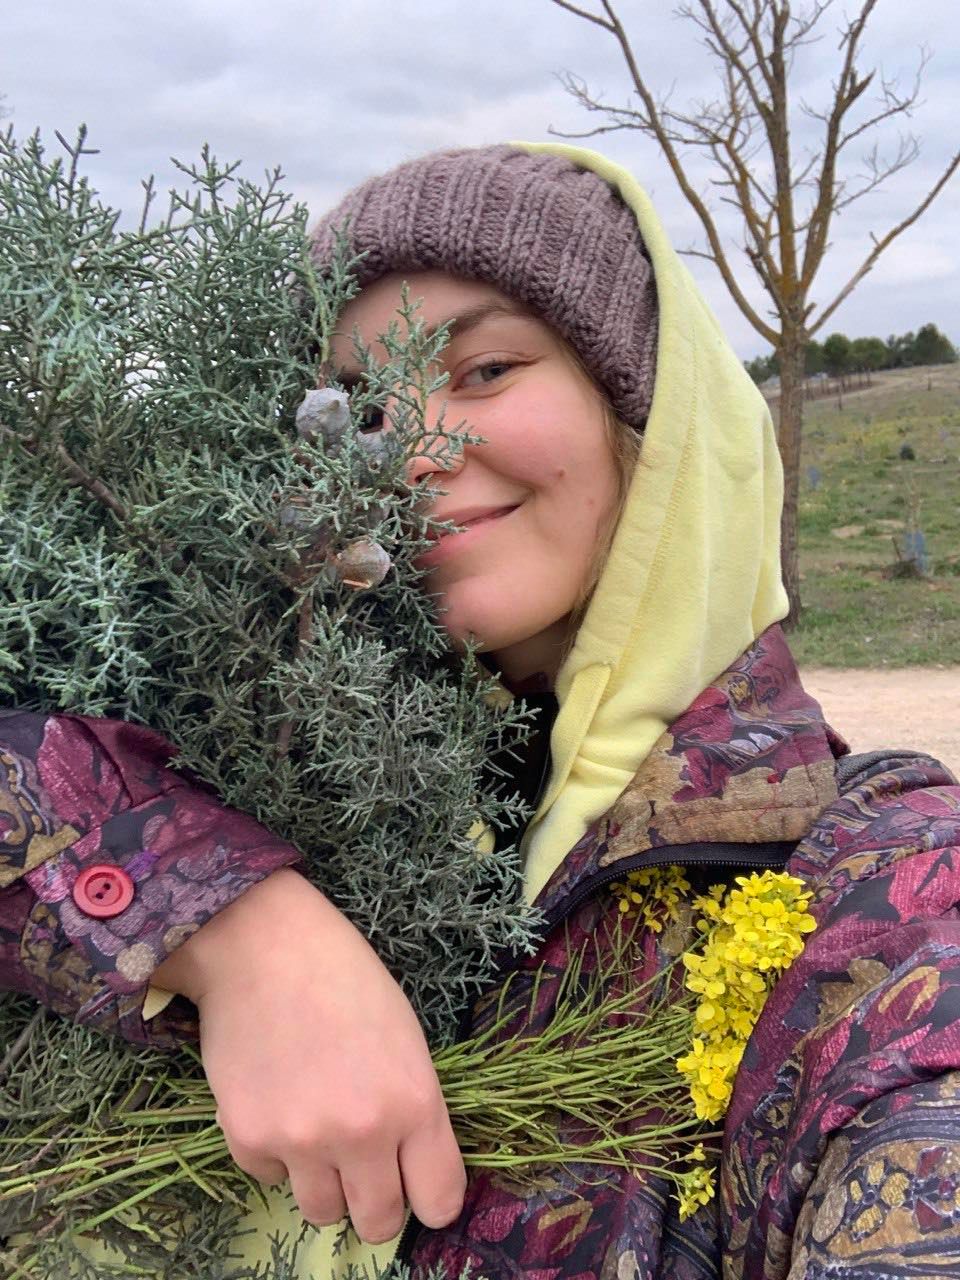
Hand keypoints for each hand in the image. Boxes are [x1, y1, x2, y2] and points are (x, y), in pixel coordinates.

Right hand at [153, 868, 465, 1242]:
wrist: (261, 944)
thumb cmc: (344, 977)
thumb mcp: (405, 1037)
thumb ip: (412, 1107)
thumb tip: (411, 1168)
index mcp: (414, 1101)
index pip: (440, 1200)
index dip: (431, 1198)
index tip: (419, 1188)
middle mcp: (362, 1133)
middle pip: (378, 1222)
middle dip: (376, 1201)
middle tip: (365, 1167)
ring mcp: (302, 1141)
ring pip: (323, 1213)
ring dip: (324, 1182)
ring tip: (317, 1126)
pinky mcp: (248, 1139)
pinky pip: (271, 1178)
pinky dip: (276, 1153)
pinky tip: (278, 1100)